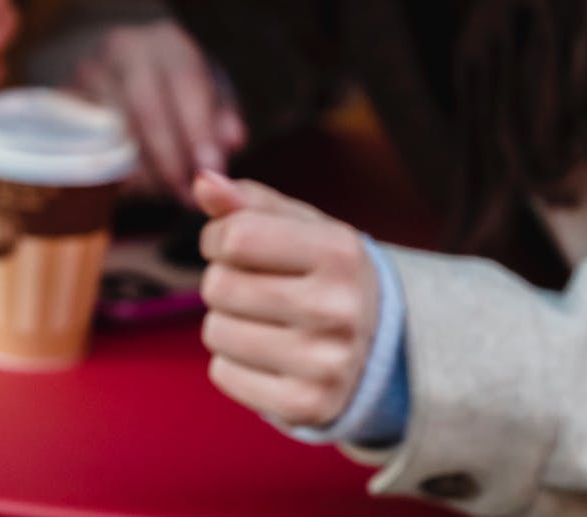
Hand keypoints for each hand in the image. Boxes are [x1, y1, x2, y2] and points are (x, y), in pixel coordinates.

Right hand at [69, 19, 245, 200]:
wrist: (120, 70)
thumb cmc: (175, 89)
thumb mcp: (206, 93)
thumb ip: (222, 116)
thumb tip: (233, 141)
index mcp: (166, 41)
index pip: (185, 81)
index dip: (199, 129)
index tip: (213, 169)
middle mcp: (122, 48)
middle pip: (147, 109)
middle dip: (171, 158)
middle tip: (191, 196)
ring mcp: (87, 72)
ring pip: (116, 130)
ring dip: (146, 171)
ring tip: (170, 195)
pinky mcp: (63, 99)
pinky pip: (90, 143)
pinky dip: (117, 171)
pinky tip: (139, 188)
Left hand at [193, 171, 377, 429]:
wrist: (384, 344)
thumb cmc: (324, 271)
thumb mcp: (300, 226)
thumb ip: (247, 202)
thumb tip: (202, 180)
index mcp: (339, 252)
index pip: (235, 236)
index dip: (218, 237)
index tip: (235, 244)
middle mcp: (338, 309)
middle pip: (219, 285)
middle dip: (223, 280)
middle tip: (258, 286)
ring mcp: (326, 363)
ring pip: (215, 331)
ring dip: (226, 322)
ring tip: (266, 320)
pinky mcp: (308, 405)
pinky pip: (223, 374)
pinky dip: (233, 362)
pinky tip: (270, 354)